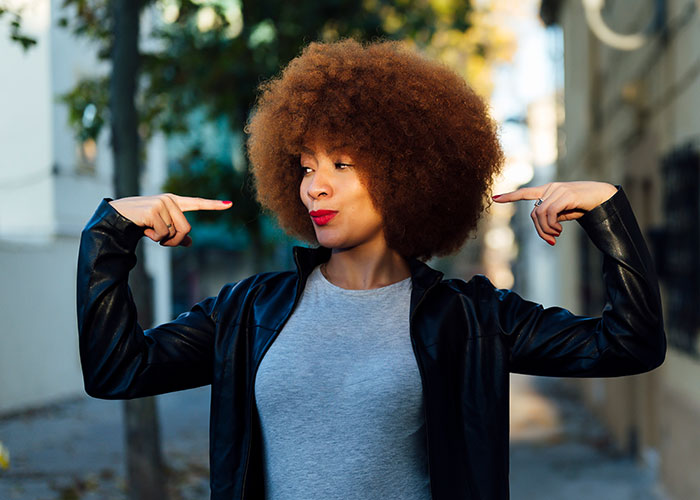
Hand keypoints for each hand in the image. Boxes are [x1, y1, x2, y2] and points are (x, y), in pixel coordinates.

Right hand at [108, 194, 232, 246]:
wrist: (117, 216)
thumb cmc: (141, 222)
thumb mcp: (160, 227)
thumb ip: (176, 233)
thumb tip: (189, 242)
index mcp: (174, 202)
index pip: (198, 203)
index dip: (214, 205)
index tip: (230, 204)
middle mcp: (170, 200)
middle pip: (186, 229)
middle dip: (175, 241)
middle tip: (162, 242)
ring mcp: (162, 203)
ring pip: (174, 232)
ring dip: (163, 240)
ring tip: (150, 232)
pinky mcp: (153, 210)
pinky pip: (163, 234)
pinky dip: (154, 237)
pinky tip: (145, 229)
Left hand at [491, 181, 616, 245]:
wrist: (603, 197)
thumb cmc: (583, 205)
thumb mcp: (564, 213)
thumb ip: (552, 216)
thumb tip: (544, 227)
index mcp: (548, 191)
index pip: (525, 193)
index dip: (510, 196)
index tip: (494, 198)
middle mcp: (550, 188)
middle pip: (533, 213)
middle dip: (539, 230)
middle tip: (551, 241)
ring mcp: (557, 190)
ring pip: (539, 214)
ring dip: (546, 230)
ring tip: (557, 235)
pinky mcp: (565, 194)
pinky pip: (550, 213)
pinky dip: (552, 225)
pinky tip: (560, 231)